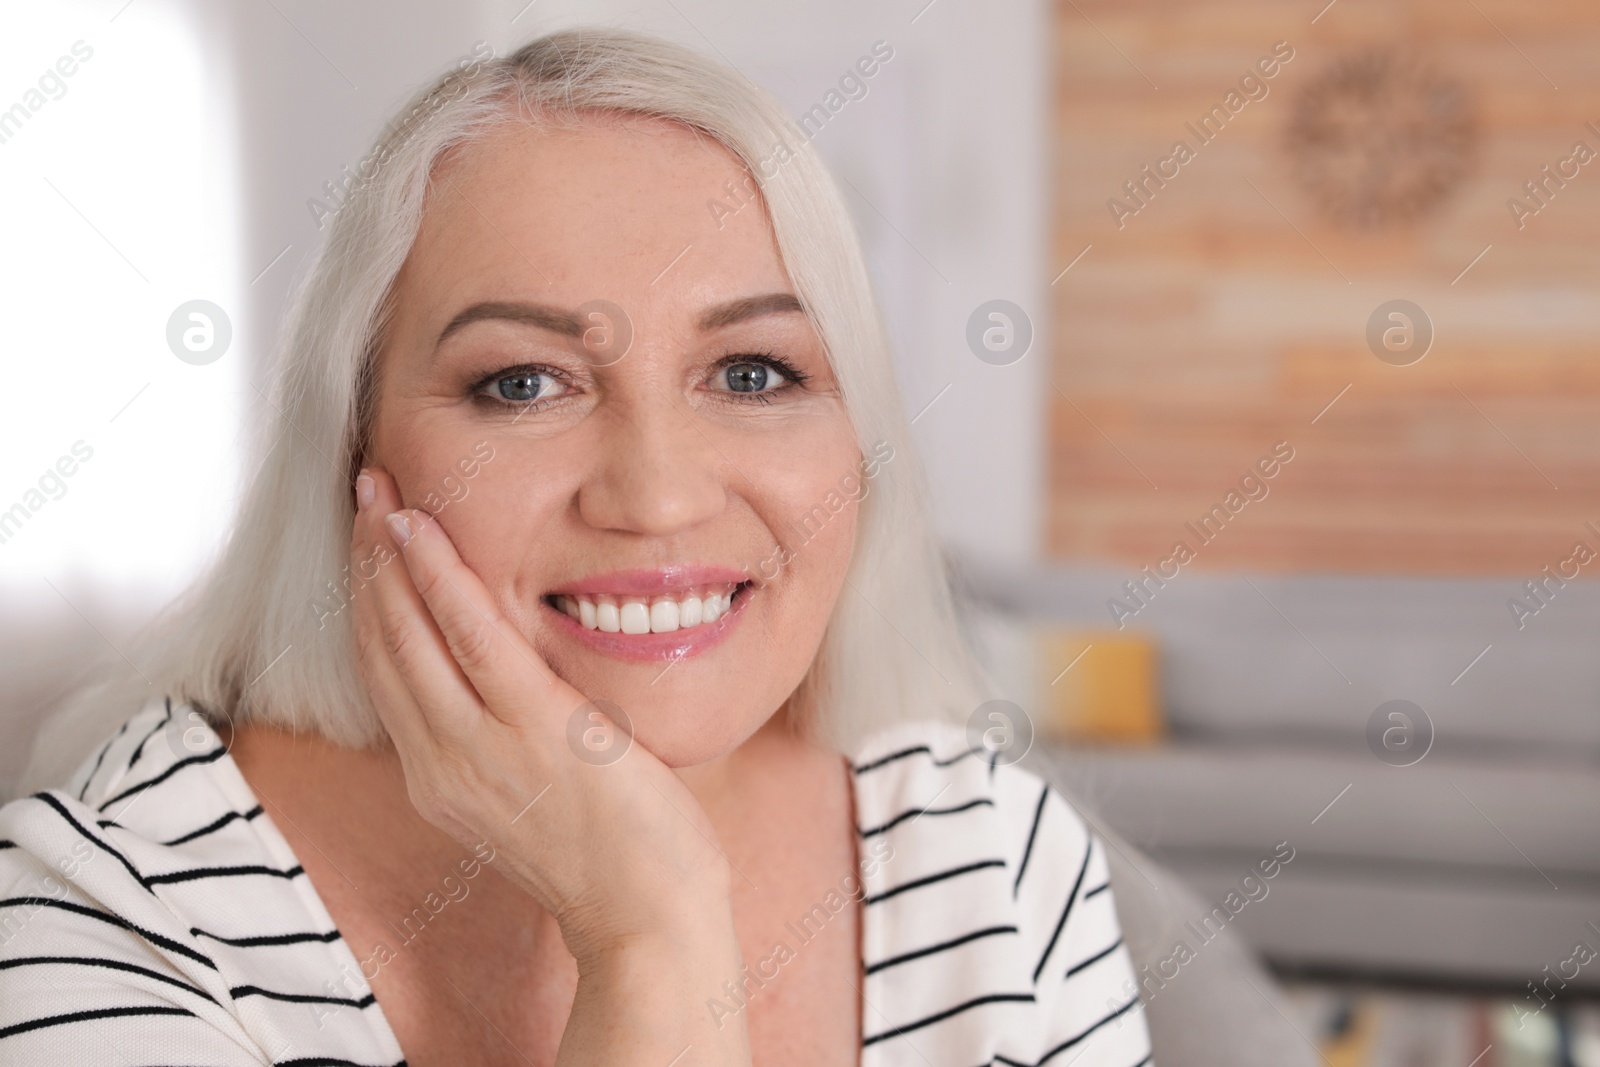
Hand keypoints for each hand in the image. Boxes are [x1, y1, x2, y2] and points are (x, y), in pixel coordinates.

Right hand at [350, 466, 749, 1063]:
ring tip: (378, 492)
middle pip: (384, 645)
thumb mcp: (533, 797)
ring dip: (387, 555)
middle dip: (366, 563)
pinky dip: (439, 578)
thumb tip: (513, 686)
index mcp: (440, 778)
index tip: (369, 546)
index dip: (371, 604)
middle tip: (363, 493)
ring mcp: (480, 747)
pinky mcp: (533, 727)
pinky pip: (471, 637)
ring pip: (410, 633)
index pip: (389, 675)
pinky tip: (420, 531)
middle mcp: (439, 762)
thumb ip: (505, 742)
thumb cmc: (611, 859)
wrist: (646, 919)